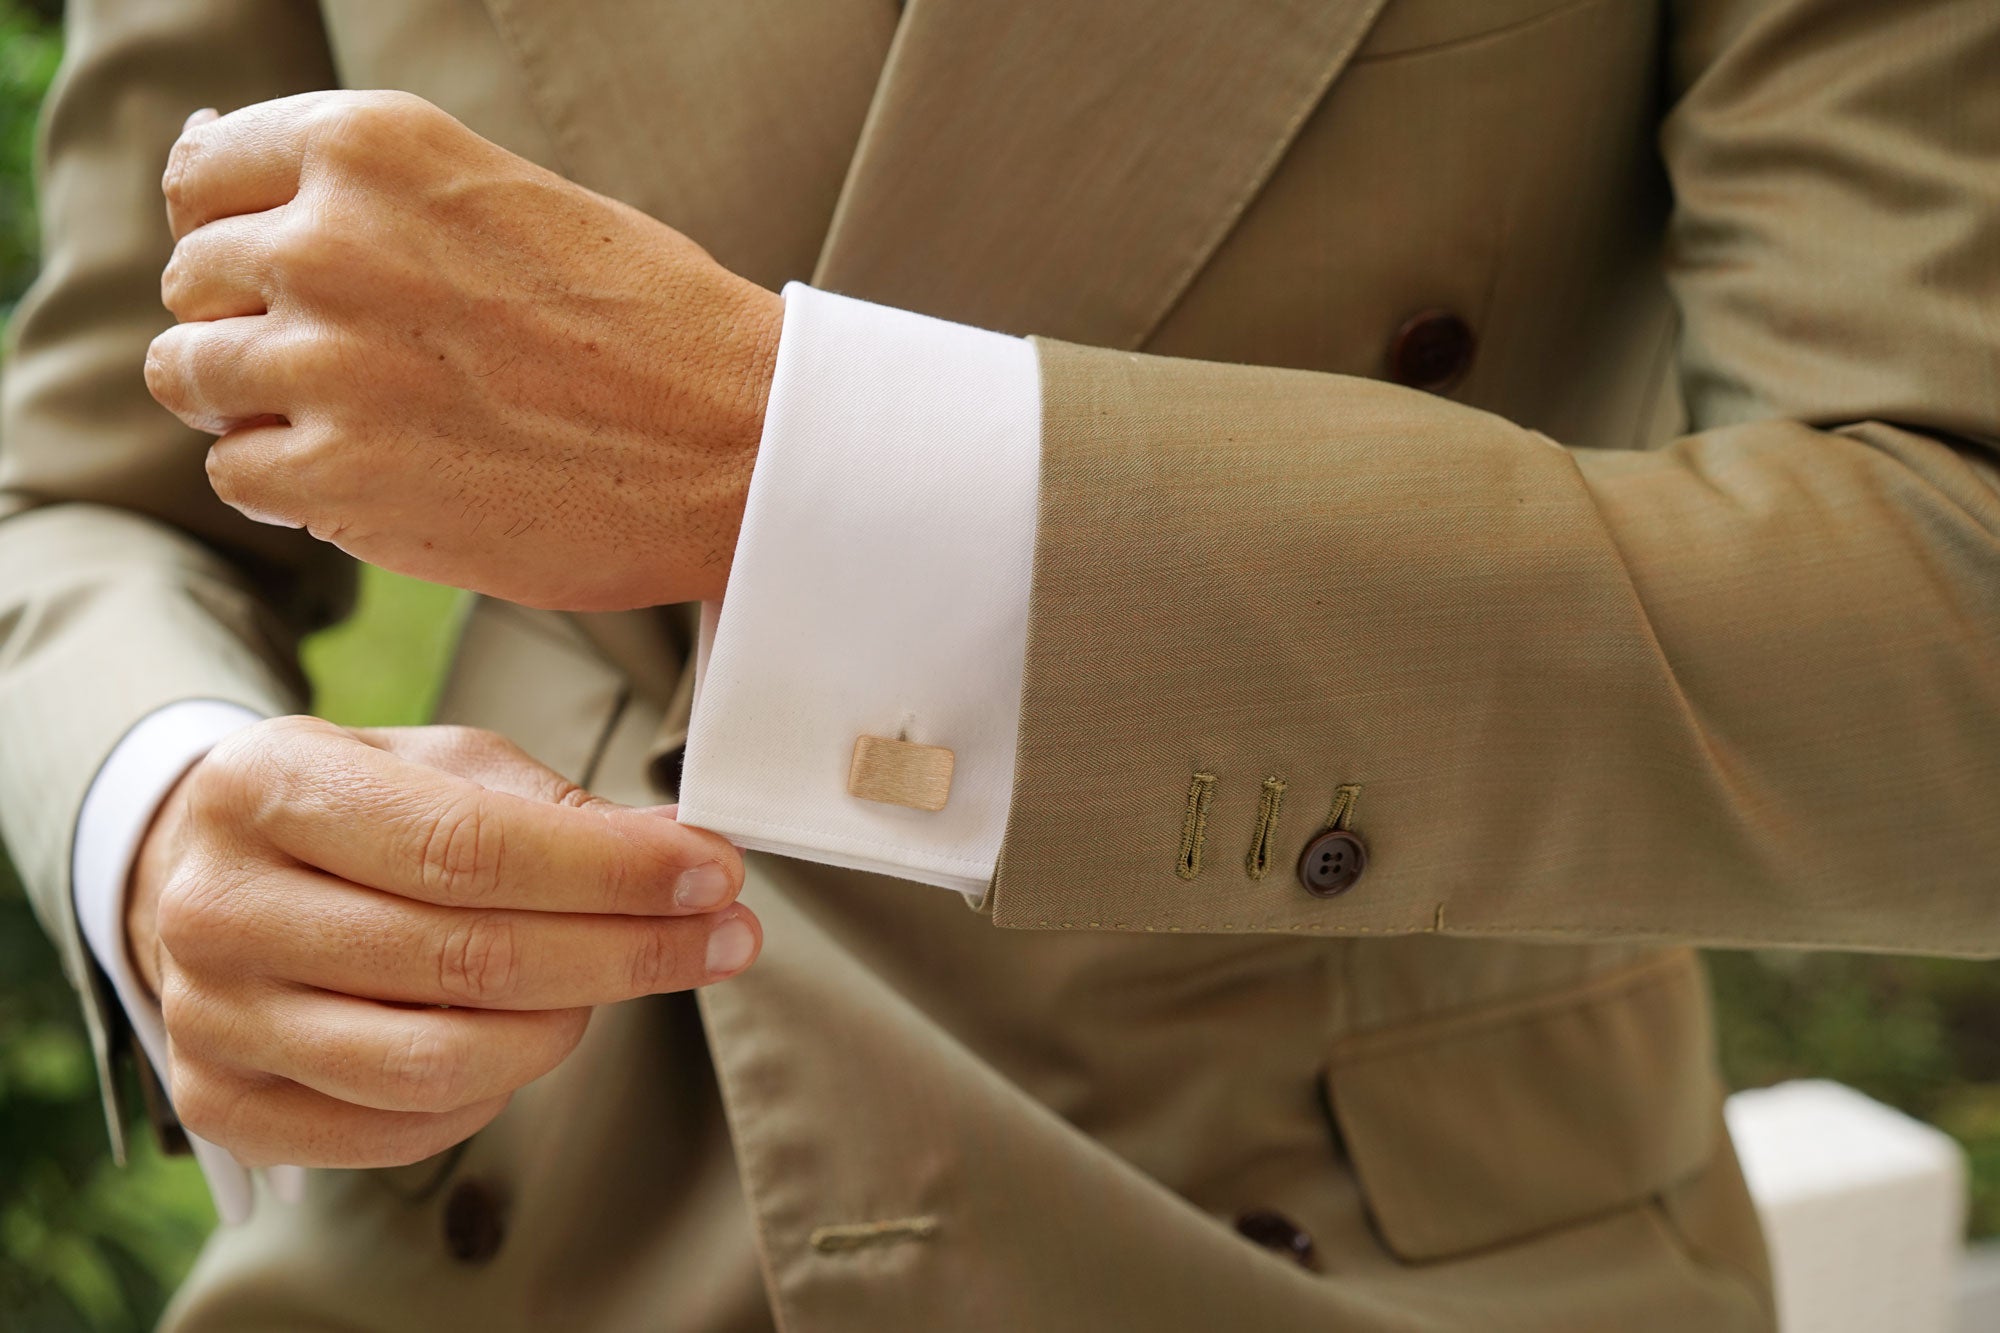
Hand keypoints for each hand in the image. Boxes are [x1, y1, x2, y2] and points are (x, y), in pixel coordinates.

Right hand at [125, 718, 759, 1168]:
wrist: (197, 876)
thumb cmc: (347, 811)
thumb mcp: (437, 764)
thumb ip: (553, 809)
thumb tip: (680, 855)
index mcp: (268, 788)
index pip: (469, 849)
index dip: (610, 873)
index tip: (713, 876)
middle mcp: (220, 908)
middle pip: (468, 961)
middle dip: (627, 952)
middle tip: (723, 937)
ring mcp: (213, 1018)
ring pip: (440, 1062)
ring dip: (567, 1027)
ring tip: (614, 981)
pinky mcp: (225, 1106)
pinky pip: (403, 1128)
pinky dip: (494, 1090)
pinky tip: (527, 1033)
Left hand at [145, 91, 781, 611]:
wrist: (741, 444)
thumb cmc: (647, 323)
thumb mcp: (503, 197)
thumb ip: (364, 190)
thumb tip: (208, 167)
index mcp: (373, 147)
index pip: (204, 175)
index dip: (238, 235)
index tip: (293, 279)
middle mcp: (329, 238)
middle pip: (194, 280)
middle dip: (251, 324)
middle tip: (355, 368)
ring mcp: (326, 360)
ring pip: (189, 375)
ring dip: (255, 406)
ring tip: (360, 425)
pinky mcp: (338, 474)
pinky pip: (235, 472)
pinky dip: (288, 484)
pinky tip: (376, 479)